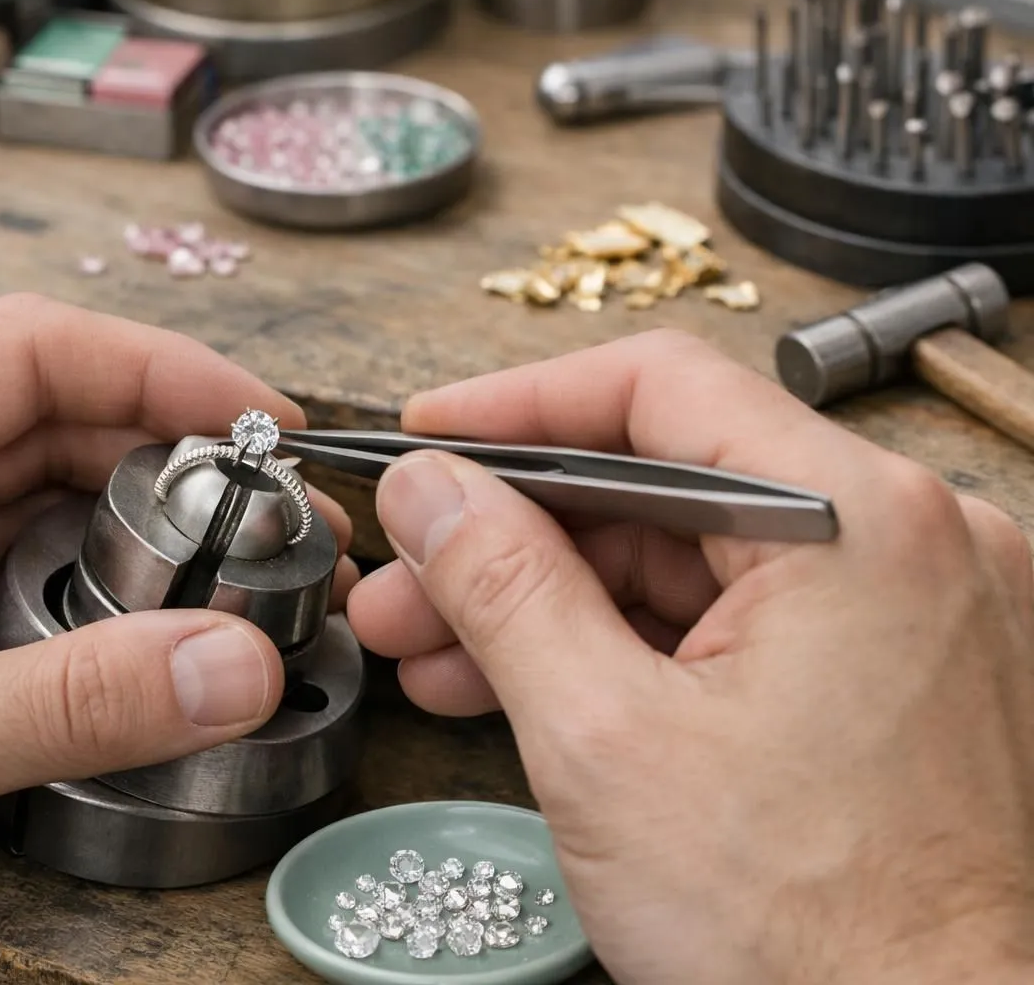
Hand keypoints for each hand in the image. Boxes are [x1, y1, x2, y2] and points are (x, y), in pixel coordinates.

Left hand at [0, 296, 356, 984]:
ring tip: (222, 592)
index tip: (259, 419)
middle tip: (268, 527)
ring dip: (123, 549)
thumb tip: (227, 665)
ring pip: (24, 516)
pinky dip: (69, 616)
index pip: (24, 356)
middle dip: (164, 469)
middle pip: (39, 431)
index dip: (160, 370)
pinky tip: (127, 656)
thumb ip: (70, 703)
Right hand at [348, 330, 1033, 984]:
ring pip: (692, 564)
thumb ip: (502, 586)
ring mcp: (913, 617)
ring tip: (436, 656)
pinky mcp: (897, 684)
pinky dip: (632, 652)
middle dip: (511, 535)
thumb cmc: (815, 934)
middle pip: (666, 484)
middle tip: (405, 579)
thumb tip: (431, 491)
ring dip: (554, 603)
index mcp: (858, 522)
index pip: (660, 388)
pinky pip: (738, 629)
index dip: (518, 405)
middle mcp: (910, 545)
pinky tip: (529, 692)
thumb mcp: (604, 739)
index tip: (430, 435)